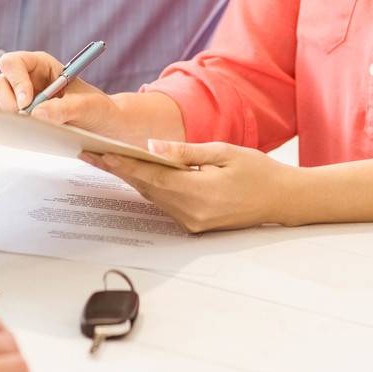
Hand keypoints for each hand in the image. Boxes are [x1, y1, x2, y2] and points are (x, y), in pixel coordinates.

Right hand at [0, 50, 127, 136]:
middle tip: (21, 120)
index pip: (14, 63)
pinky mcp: (17, 115)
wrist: (103, 126)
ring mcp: (18, 96)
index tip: (27, 103)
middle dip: (6, 101)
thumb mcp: (86, 107)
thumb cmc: (97, 109)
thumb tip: (37, 114)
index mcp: (41, 65)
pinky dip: (2, 123)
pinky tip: (17, 131)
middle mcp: (26, 77)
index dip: (16, 81)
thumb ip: (63, 109)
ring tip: (21, 127)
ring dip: (2, 112)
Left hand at [84, 140, 294, 232]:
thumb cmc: (258, 171)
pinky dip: (150, 188)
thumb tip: (152, 146)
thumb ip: (185, 151)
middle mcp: (192, 213)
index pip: (150, 176)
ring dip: (130, 179)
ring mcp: (193, 223)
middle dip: (117, 170)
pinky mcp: (196, 225)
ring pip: (153, 196)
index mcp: (199, 192)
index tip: (97, 154)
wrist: (283, 200)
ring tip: (105, 161)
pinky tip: (136, 174)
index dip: (120, 165)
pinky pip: (166, 204)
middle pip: (146, 188)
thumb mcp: (223, 152)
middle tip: (89, 153)